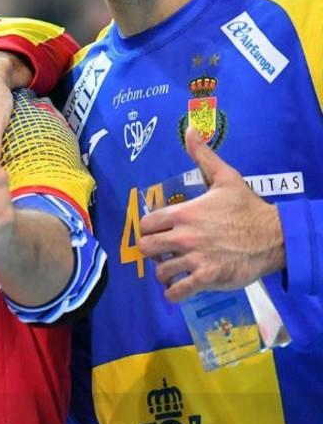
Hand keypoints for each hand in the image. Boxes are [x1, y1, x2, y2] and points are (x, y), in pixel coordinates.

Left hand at [139, 131, 284, 301]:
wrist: (276, 236)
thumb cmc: (249, 208)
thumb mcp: (226, 178)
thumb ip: (203, 157)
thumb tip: (191, 130)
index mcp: (185, 213)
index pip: (147, 223)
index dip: (148, 229)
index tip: (157, 232)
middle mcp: (185, 236)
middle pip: (147, 248)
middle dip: (152, 250)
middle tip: (163, 251)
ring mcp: (195, 259)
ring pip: (161, 272)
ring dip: (164, 273)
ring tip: (172, 270)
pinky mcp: (208, 278)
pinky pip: (178, 292)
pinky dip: (174, 293)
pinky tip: (178, 289)